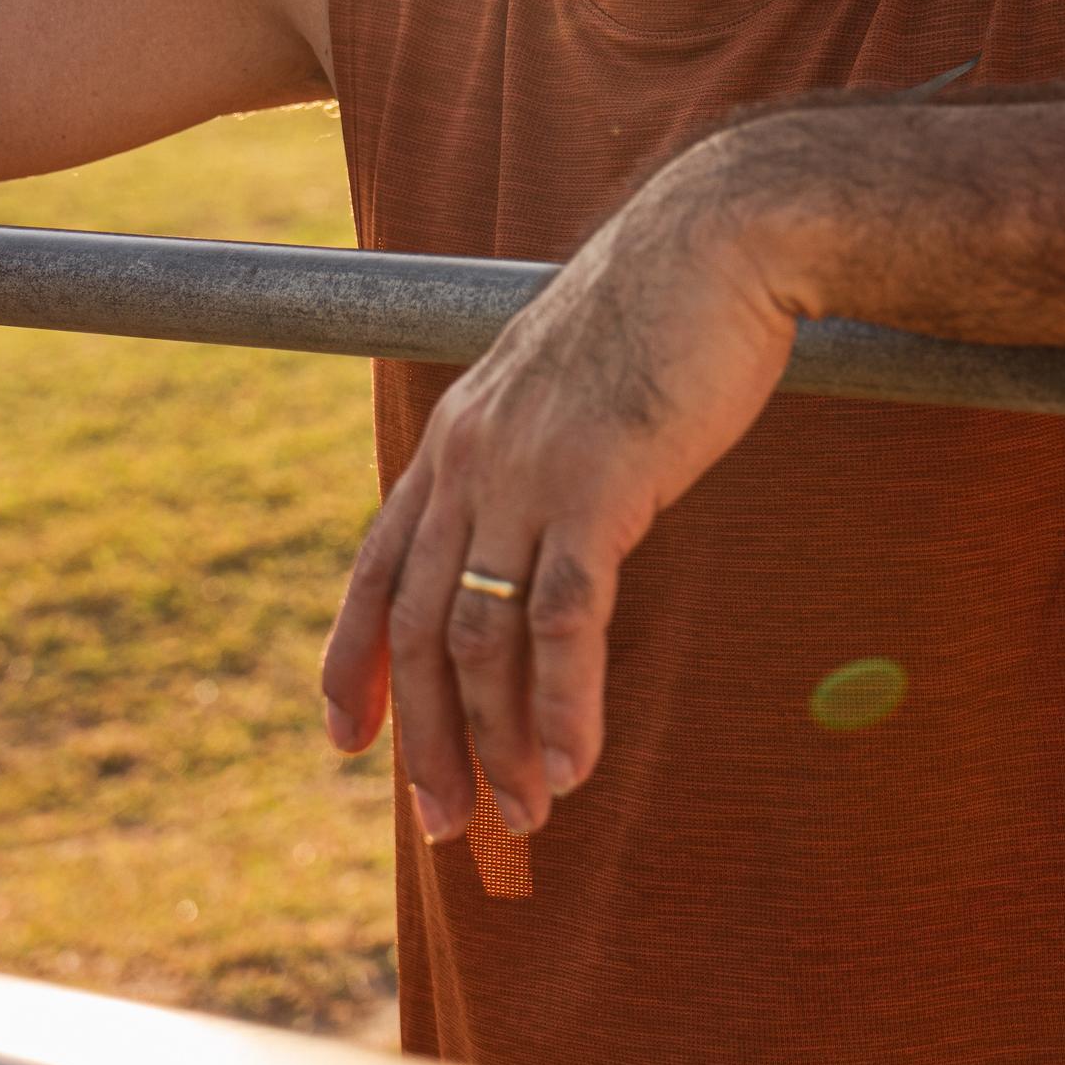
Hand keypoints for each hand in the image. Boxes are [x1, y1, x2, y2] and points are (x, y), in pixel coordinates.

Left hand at [320, 147, 806, 839]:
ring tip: (525, 812)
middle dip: (426, 737)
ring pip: (482, 637)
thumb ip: (539, 457)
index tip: (346, 741)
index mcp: (456, 439)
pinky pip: (565, 619)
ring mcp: (528, 474)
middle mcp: (471, 461)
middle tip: (447, 824)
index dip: (352, 662)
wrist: (718, 241)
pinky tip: (574, 761)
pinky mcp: (600, 486)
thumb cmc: (662, 317)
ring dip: (499, 739)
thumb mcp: (570, 391)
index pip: (376, 568)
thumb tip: (546, 519)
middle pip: (418, 626)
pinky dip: (563, 702)